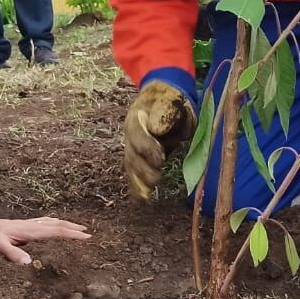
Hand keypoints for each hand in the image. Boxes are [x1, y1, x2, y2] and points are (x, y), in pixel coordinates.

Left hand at [0, 210, 90, 263]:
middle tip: (88, 232)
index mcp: (28, 231)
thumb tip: (28, 262)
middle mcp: (29, 226)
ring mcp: (25, 225)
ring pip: (50, 223)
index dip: (71, 234)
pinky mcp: (20, 227)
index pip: (55, 231)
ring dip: (64, 225)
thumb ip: (12, 253)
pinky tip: (51, 226)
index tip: (87, 237)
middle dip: (72, 228)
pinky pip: (42, 224)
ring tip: (75, 228)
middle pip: (56, 225)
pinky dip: (53, 224)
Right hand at [122, 81, 196, 199]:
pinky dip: (136, 187)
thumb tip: (158, 129)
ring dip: (137, 182)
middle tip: (154, 180)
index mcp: (137, 115)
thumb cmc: (168, 99)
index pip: (139, 134)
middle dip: (142, 169)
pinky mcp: (136, 157)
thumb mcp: (169, 98)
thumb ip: (166, 110)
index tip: (159, 159)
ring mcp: (131, 146)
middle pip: (132, 153)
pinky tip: (140, 200)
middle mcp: (130, 133)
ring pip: (131, 165)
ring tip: (145, 196)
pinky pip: (134, 173)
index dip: (148, 147)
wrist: (159, 99)